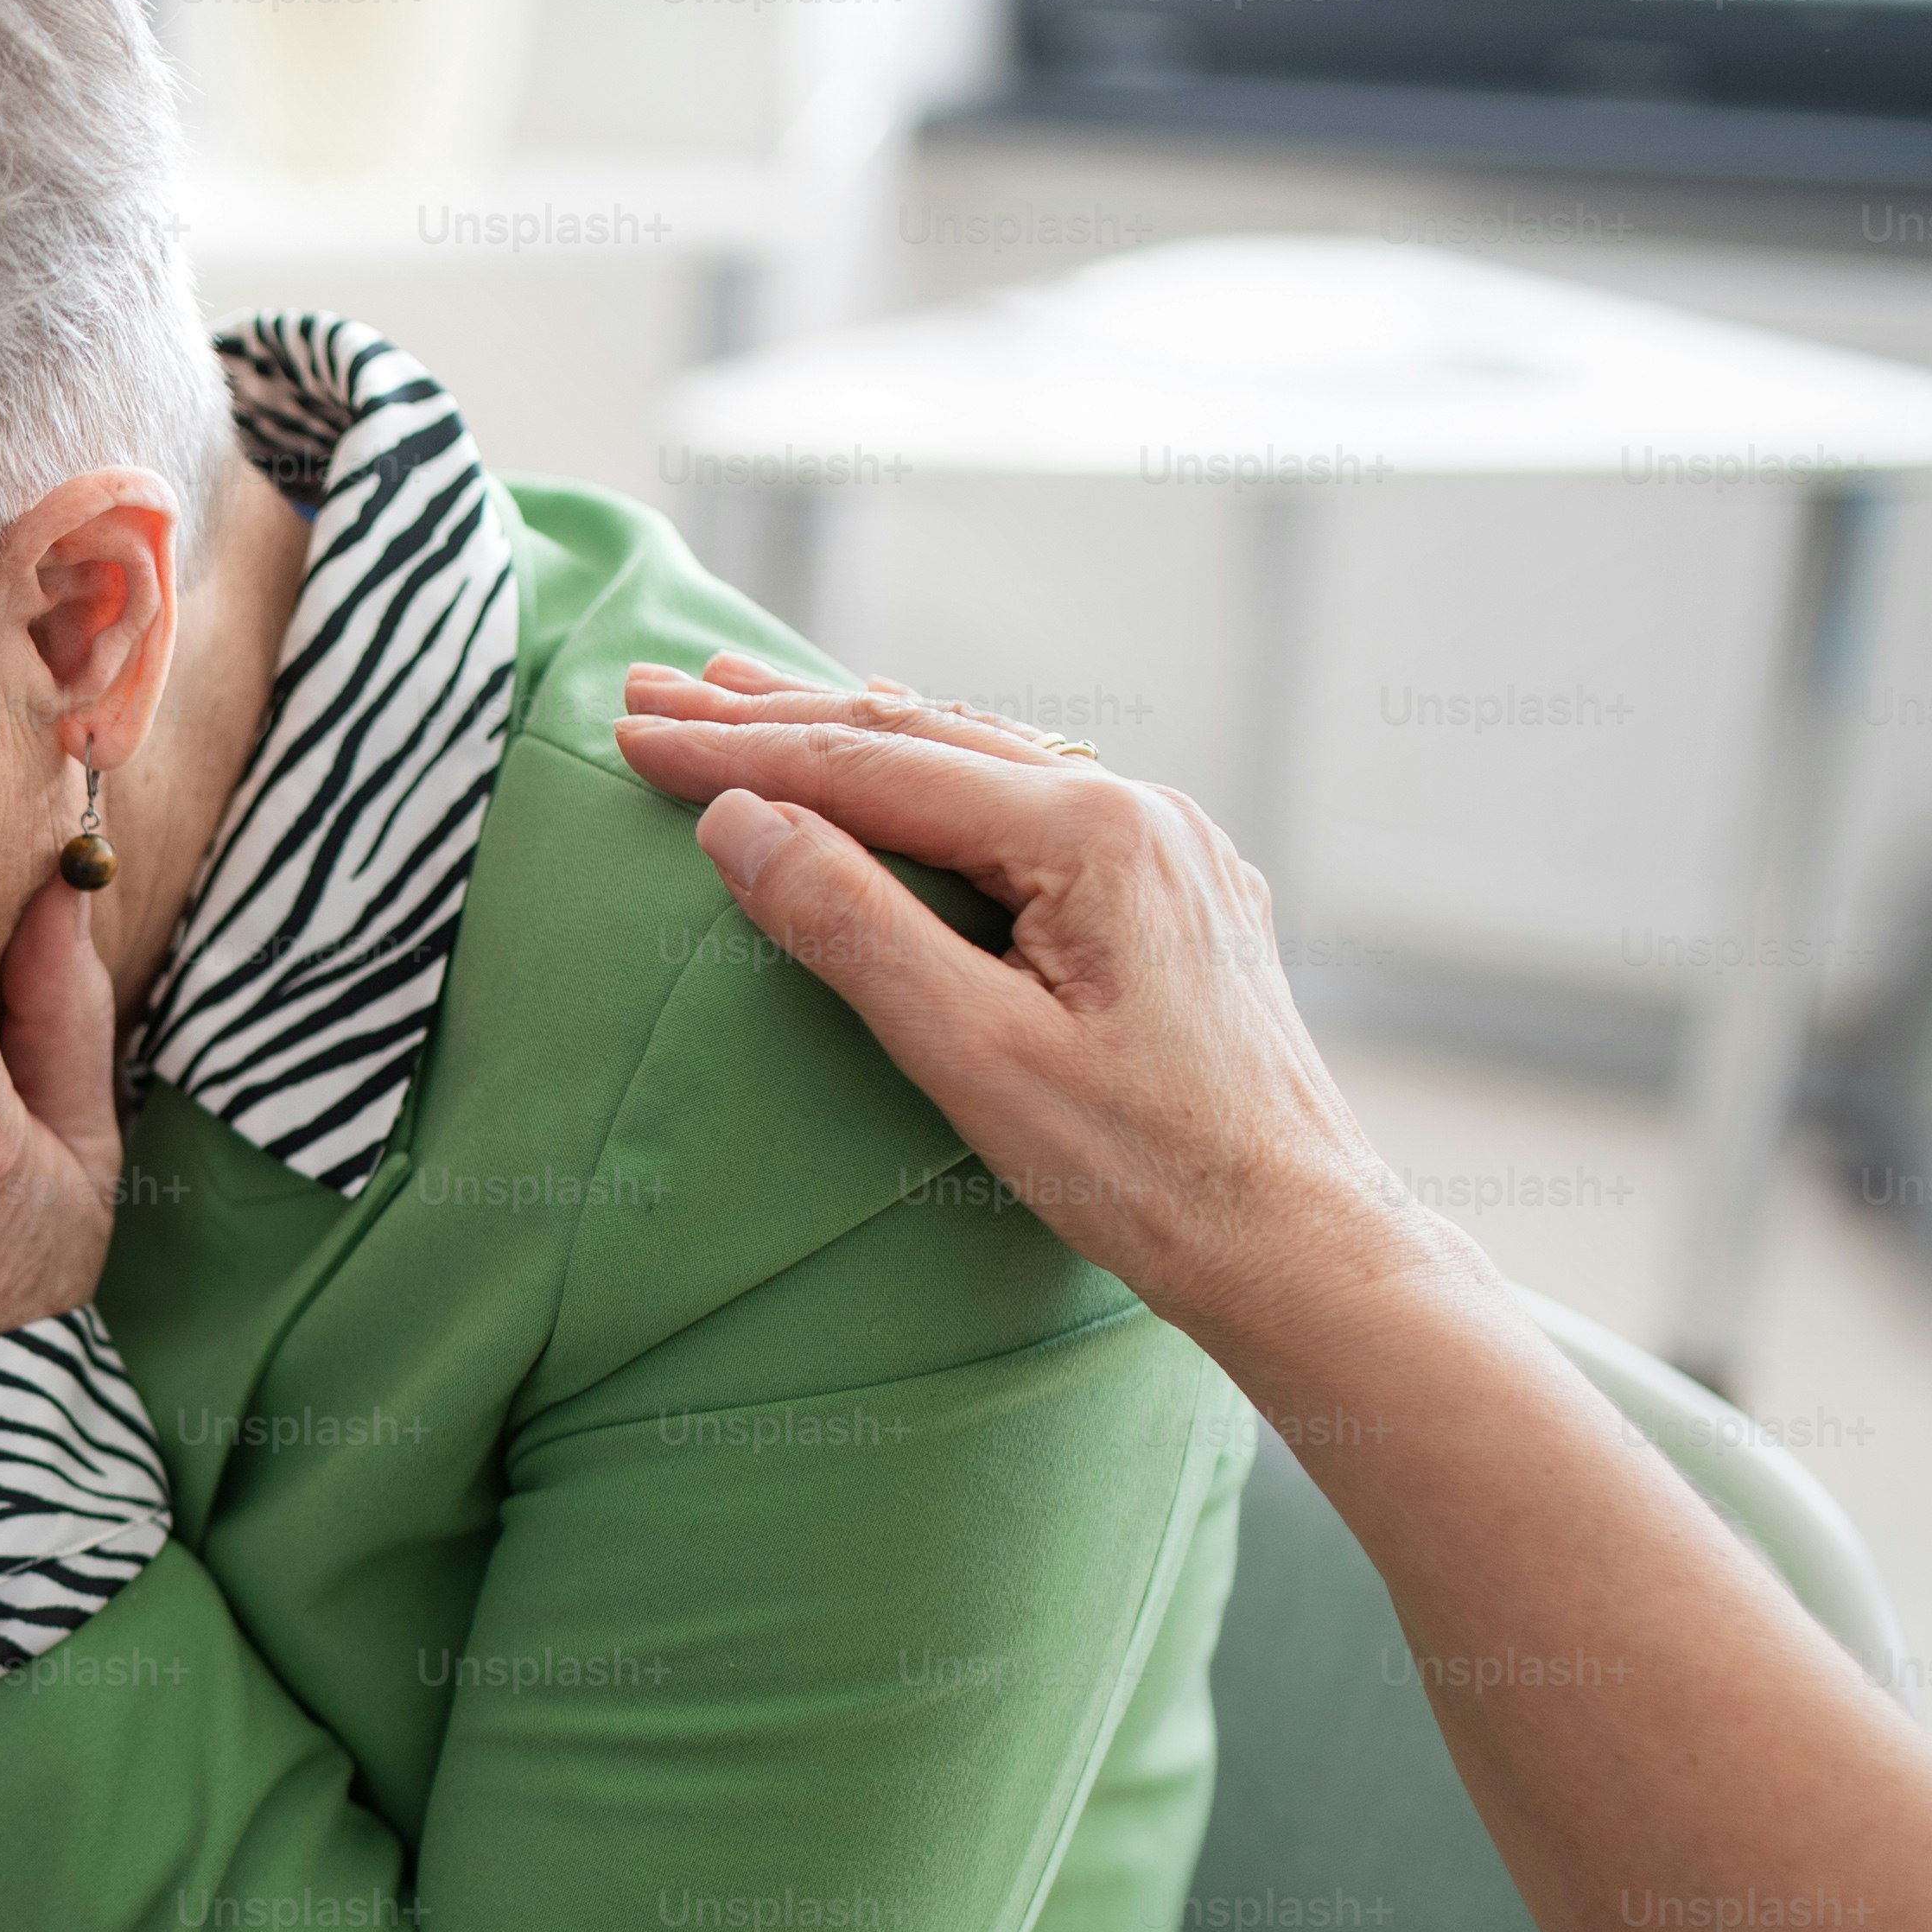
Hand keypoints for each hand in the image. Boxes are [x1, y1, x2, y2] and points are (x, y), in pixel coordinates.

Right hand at [609, 654, 1423, 1361]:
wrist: (1298, 1241)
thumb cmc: (1143, 1171)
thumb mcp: (972, 1056)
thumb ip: (852, 925)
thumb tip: (740, 821)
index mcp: (1092, 831)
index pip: (874, 768)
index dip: (740, 752)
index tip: (633, 735)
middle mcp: (1139, 808)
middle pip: (920, 738)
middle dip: (778, 713)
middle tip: (653, 689)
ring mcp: (1166, 844)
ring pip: (975, 757)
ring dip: (851, 731)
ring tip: (748, 699)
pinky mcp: (1172, 892)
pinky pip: (1029, 797)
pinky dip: (933, 773)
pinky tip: (898, 763)